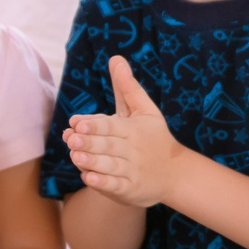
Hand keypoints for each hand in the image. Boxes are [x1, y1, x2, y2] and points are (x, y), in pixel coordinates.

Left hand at [61, 55, 182, 207]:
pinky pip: (116, 186)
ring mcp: (132, 171)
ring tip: (75, 157)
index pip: (112, 126)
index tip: (77, 123)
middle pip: (108, 145)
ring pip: (110, 166)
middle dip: (90, 143)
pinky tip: (88, 177)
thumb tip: (115, 58)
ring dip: (93, 162)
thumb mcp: (145, 111)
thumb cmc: (154, 138)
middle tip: (71, 139)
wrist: (176, 174)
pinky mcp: (131, 189)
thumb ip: (127, 87)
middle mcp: (133, 150)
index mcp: (134, 130)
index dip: (95, 125)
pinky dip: (103, 183)